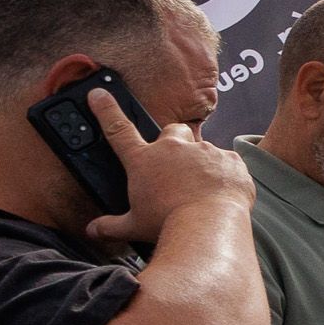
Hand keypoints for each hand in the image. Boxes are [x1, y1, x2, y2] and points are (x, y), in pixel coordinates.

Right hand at [86, 97, 252, 248]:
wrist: (209, 226)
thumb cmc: (168, 224)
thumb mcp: (133, 226)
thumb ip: (111, 226)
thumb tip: (93, 231)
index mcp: (144, 160)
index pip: (118, 129)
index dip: (106, 110)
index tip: (99, 94)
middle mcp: (173, 149)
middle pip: (171, 131)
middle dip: (173, 142)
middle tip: (174, 166)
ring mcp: (204, 151)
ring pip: (203, 148)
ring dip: (201, 163)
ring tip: (202, 189)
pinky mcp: (230, 159)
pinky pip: (228, 162)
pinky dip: (225, 174)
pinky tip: (222, 192)